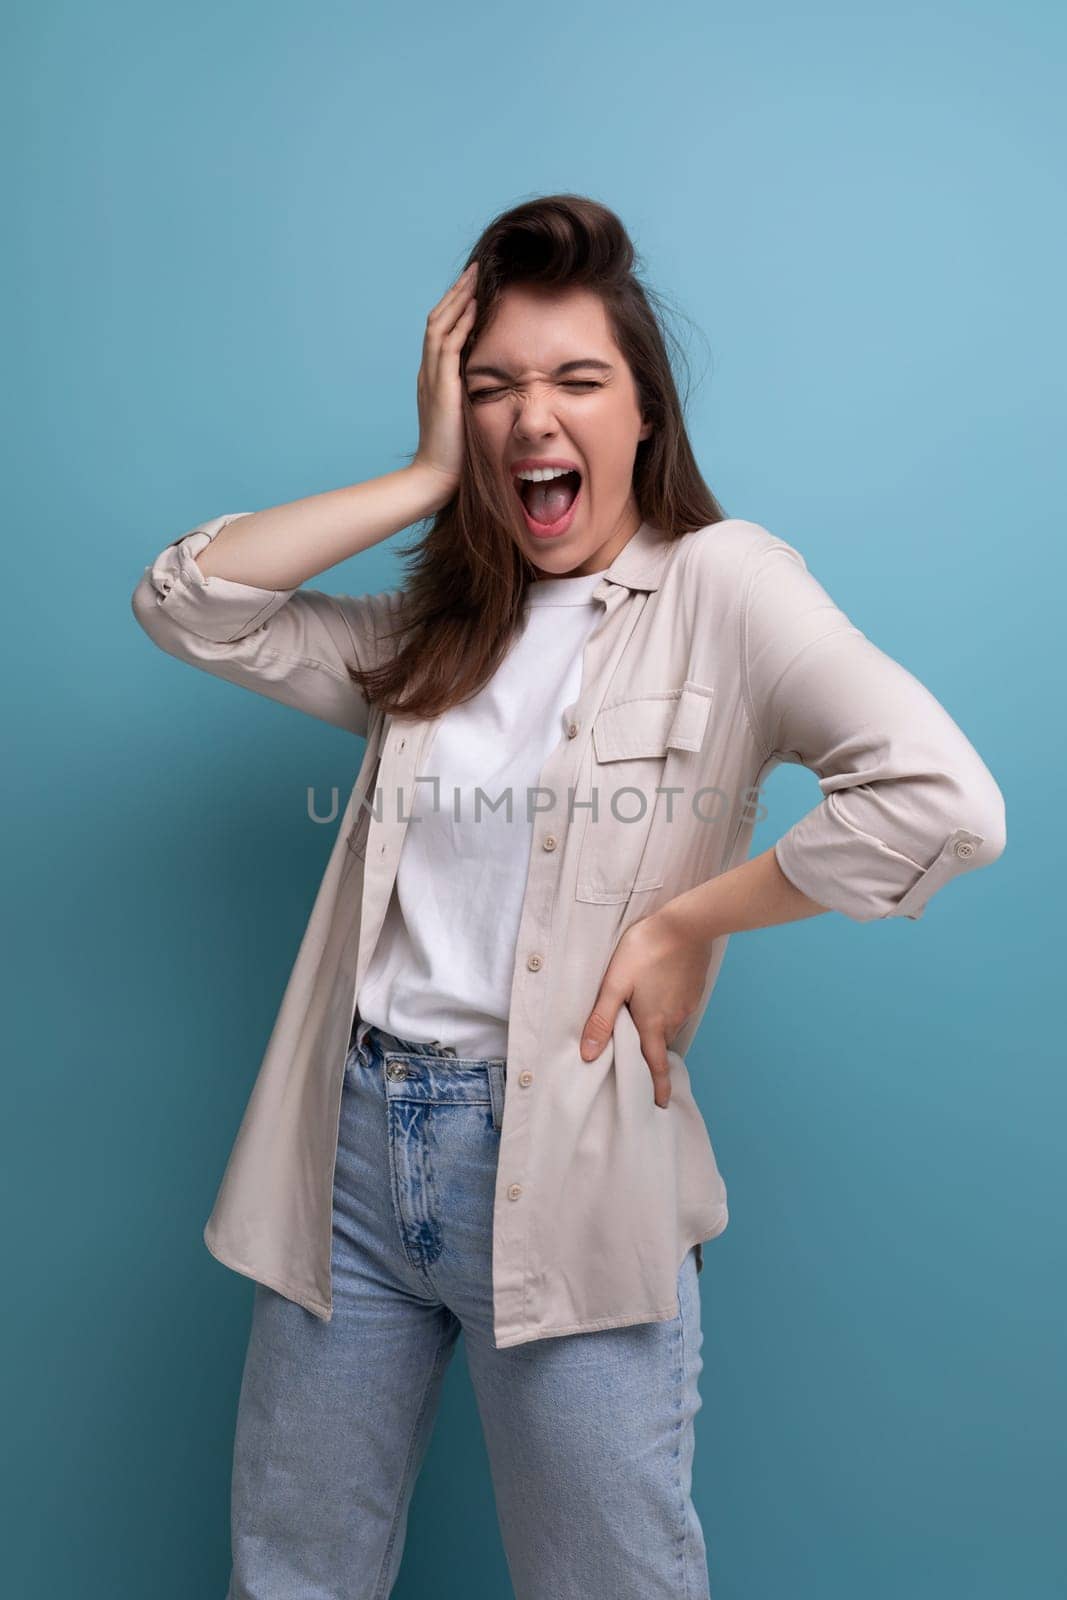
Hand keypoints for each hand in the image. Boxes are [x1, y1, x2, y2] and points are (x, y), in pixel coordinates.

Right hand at [412, 261, 478, 501]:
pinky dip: (461, 322)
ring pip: (440, 325)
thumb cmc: (457, 455)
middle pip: (438, 320)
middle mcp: (429, 372)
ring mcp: (431, 378)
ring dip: (458, 298)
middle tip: (475, 270)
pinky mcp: (440, 387)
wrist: (437, 477)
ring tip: (475, 276)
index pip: (442, 333)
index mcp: (434, 379)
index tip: (475, 289)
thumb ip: (476, 398)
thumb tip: (498, 388)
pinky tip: (475, 305)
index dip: (456, 308)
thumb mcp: (467, 418)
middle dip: (457, 294)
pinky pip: (448, 345)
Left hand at [579, 910, 715, 1108]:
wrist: (686, 924)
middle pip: (661, 1045)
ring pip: (669, 1025)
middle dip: (652, 1055)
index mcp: (653, 1023)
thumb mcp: (615, 983)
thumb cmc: (645, 950)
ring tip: (643, 1023)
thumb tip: (589, 1054)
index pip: (656, 1064)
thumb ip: (601, 1019)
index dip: (658, 1087)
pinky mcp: (693, 990)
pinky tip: (657, 996)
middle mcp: (673, 1018)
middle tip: (640, 1058)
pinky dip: (667, 1011)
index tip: (660, 1104)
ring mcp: (687, 1004)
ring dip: (658, 1030)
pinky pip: (678, 1009)